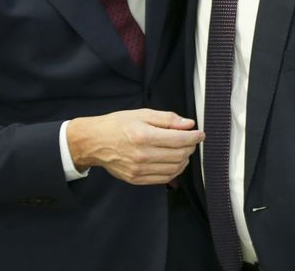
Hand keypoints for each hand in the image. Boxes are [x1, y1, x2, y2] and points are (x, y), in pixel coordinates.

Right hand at [67, 109, 203, 184]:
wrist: (95, 142)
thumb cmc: (116, 125)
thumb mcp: (142, 114)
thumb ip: (167, 119)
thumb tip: (188, 124)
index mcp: (144, 136)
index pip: (179, 140)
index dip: (194, 137)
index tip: (200, 133)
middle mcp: (142, 155)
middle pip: (179, 155)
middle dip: (190, 147)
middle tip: (191, 140)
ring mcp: (140, 170)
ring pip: (175, 168)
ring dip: (184, 159)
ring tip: (182, 150)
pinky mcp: (137, 179)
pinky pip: (164, 178)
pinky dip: (174, 170)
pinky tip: (173, 161)